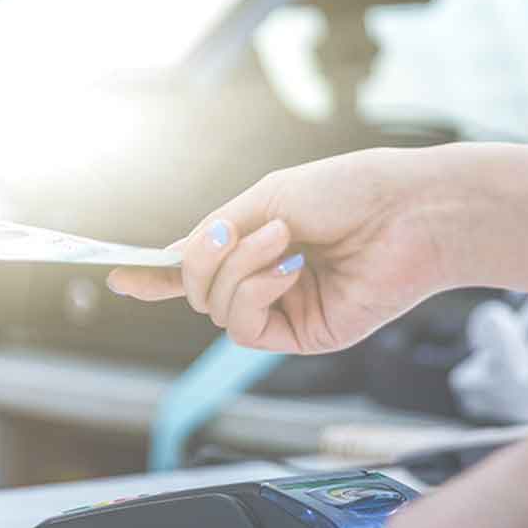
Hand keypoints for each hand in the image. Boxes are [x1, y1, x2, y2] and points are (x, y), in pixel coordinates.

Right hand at [107, 148, 456, 353]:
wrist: (410, 210)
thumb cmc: (348, 191)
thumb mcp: (268, 199)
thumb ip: (217, 232)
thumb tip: (169, 258)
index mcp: (256, 246)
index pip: (198, 269)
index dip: (157, 273)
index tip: (118, 275)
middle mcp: (265, 283)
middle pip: (196, 291)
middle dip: (201, 260)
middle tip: (230, 231)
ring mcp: (283, 311)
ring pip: (215, 309)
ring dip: (237, 269)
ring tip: (283, 240)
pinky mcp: (301, 336)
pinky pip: (244, 327)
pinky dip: (254, 292)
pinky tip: (288, 269)